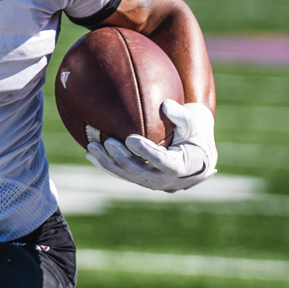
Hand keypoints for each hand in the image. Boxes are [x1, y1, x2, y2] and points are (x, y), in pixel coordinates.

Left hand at [85, 99, 216, 191]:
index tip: (130, 139)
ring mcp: (152, 182)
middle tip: (107, 142)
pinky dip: (106, 165)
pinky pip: (122, 174)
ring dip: (108, 163)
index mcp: (181, 167)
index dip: (145, 152)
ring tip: (91, 148)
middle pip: (138, 172)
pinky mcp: (141, 180)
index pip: (161, 161)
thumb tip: (166, 105)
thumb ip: (181, 115)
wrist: (197, 156)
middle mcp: (165, 180)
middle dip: (121, 158)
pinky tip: (90, 154)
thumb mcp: (194, 123)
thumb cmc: (195, 134)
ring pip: (126, 175)